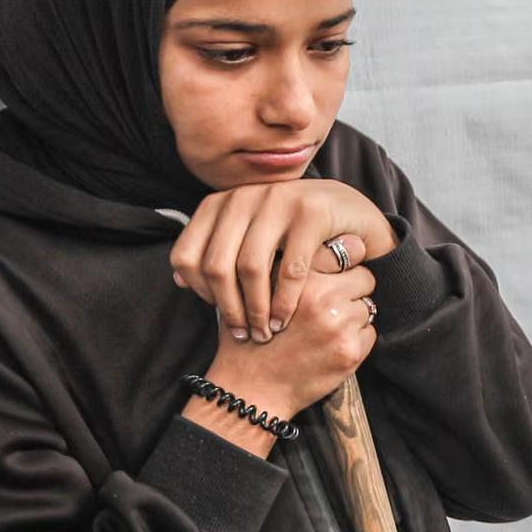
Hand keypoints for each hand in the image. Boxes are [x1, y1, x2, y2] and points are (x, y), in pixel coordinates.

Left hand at [170, 180, 397, 346]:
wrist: (351, 210)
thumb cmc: (296, 232)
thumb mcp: (251, 237)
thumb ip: (218, 254)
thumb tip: (180, 281)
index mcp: (222, 203)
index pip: (187, 254)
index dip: (199, 292)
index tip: (219, 313)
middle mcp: (244, 197)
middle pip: (216, 265)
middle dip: (228, 308)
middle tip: (243, 334)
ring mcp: (278, 200)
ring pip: (250, 268)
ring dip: (256, 309)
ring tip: (264, 332)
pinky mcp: (311, 213)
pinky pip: (290, 268)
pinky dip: (285, 301)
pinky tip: (284, 320)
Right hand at [194, 264, 379, 448]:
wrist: (250, 387)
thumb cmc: (252, 336)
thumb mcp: (258, 290)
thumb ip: (287, 268)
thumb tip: (332, 246)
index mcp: (299, 276)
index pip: (346, 250)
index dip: (345, 261)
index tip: (343, 269)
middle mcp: (321, 296)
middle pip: (364, 277)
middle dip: (352, 289)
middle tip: (333, 305)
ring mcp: (338, 324)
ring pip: (368, 306)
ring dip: (354, 315)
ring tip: (328, 328)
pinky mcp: (350, 351)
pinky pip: (370, 333)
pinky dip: (357, 339)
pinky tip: (331, 346)